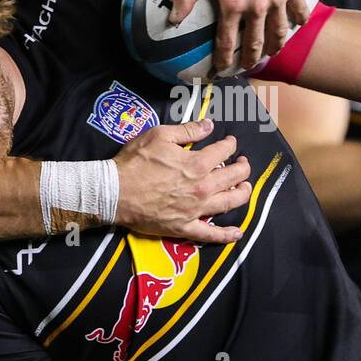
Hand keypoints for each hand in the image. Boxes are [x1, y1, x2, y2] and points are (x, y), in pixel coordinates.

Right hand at [112, 119, 250, 242]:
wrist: (115, 192)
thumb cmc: (135, 162)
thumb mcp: (160, 135)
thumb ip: (188, 131)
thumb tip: (209, 126)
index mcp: (198, 164)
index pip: (224, 151)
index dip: (230, 144)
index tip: (230, 142)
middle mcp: (202, 188)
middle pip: (234, 177)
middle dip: (243, 167)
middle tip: (243, 163)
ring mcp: (196, 210)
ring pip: (230, 202)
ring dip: (242, 193)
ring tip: (245, 187)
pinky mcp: (185, 227)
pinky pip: (210, 234)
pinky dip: (226, 235)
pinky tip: (237, 233)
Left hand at [169, 0, 306, 73]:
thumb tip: (172, 19)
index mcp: (232, 5)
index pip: (227, 42)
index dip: (223, 60)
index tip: (221, 69)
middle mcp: (256, 7)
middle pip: (256, 43)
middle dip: (251, 59)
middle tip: (248, 66)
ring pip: (279, 32)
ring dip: (275, 46)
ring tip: (272, 52)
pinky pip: (299, 10)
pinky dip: (298, 20)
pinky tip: (296, 24)